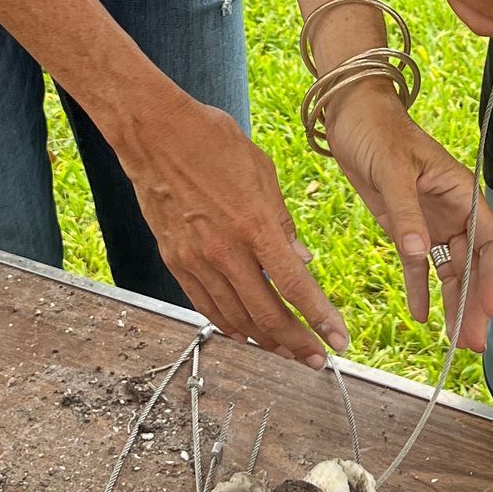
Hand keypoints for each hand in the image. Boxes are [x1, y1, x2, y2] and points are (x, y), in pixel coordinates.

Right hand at [115, 88, 348, 368]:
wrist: (155, 133)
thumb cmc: (211, 142)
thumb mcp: (261, 172)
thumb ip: (282, 223)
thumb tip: (302, 262)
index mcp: (254, 225)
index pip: (295, 286)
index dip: (319, 318)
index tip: (338, 339)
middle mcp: (225, 250)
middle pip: (267, 314)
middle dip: (297, 343)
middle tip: (316, 358)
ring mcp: (196, 260)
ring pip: (235, 318)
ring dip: (264, 340)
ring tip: (286, 350)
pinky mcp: (175, 261)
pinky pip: (206, 305)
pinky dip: (229, 325)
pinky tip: (245, 332)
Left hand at [321, 85, 492, 351]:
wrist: (349, 114)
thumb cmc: (377, 130)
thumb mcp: (393, 170)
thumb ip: (406, 213)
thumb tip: (420, 254)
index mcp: (462, 192)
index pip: (491, 242)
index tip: (491, 309)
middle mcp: (453, 209)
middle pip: (474, 264)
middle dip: (476, 302)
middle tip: (474, 342)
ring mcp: (431, 220)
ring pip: (450, 270)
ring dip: (453, 303)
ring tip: (456, 341)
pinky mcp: (406, 226)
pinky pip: (420, 265)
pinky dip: (420, 290)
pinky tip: (420, 316)